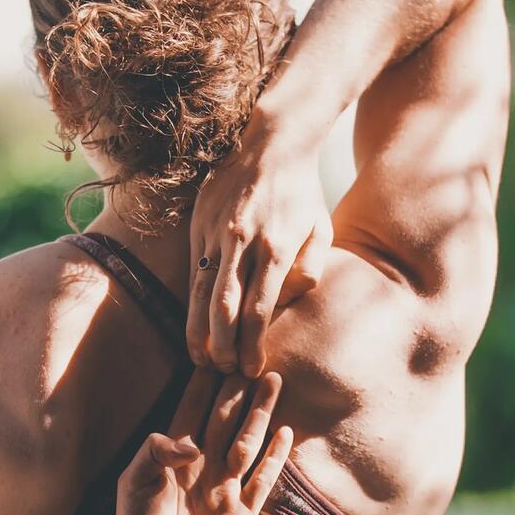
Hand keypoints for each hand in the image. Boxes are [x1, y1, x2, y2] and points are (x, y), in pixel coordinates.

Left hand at [107, 366, 293, 514]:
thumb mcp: (133, 483)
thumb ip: (155, 453)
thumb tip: (189, 441)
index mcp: (174, 456)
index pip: (194, 409)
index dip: (205, 384)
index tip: (219, 354)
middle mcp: (203, 466)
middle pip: (226, 418)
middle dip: (240, 390)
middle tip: (256, 359)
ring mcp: (224, 488)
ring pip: (248, 441)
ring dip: (261, 413)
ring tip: (274, 383)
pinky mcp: (241, 514)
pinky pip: (262, 480)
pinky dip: (275, 457)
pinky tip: (286, 433)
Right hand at [187, 133, 330, 374]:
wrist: (270, 142)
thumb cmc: (302, 193)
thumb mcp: (322, 228)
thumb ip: (310, 268)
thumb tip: (286, 301)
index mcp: (278, 247)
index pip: (259, 310)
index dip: (253, 345)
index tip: (253, 369)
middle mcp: (243, 242)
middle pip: (225, 308)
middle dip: (223, 347)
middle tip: (225, 373)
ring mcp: (217, 233)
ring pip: (201, 294)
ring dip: (199, 333)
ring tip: (201, 361)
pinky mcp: (199, 226)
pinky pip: (192, 274)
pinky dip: (192, 306)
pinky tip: (194, 329)